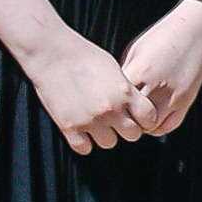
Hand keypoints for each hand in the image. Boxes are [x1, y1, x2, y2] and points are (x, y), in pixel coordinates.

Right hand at [29, 32, 146, 154]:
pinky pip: (84, 148)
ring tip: (96, 121)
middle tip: (117, 119)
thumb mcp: (114, 69)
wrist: (52, 53)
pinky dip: (84, 141)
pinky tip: (81, 128)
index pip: (149, 119)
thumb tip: (135, 107)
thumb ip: (127, 91)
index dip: (145, 119)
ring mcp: (89, 120)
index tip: (138, 116)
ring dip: (105, 135)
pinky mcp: (69, 127)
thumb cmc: (83, 55)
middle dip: (127, 128)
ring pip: (109, 143)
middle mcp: (110, 109)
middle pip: (132, 135)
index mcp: (125, 92)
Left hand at [119, 0, 201, 136]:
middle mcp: (157, 86)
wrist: (198, 27)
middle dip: (123, 118)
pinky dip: (157, 127)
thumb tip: (112, 93)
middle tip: (118, 115)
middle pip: (132, 117)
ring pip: (150, 126)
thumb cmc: (163, 35)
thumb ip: (125, 73)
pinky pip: (169, 125)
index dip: (110, 104)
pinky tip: (151, 119)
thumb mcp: (136, 49)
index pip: (117, 100)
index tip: (107, 103)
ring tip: (134, 118)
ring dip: (140, 125)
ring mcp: (174, 95)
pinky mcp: (187, 100)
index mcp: (140, 70)